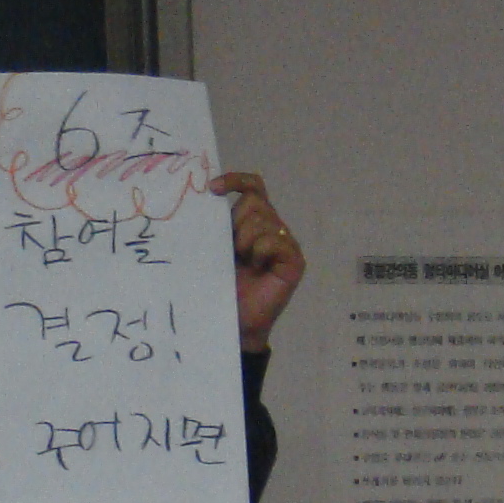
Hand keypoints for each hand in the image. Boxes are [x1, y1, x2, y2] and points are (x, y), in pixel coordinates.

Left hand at [212, 170, 306, 353]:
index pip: (252, 187)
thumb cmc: (223, 286)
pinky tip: (258, 267)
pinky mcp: (295, 259)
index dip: (236, 181)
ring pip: (263, 220)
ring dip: (245, 241)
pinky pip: (275, 239)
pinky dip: (260, 251)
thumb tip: (208, 194)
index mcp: (253, 221)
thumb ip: (219, 224)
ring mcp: (286, 243)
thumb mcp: (217, 248)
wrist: (235, 321)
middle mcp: (272, 227)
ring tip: (245, 263)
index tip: (213, 189)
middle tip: (234, 250)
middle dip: (237, 223)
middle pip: (255, 202)